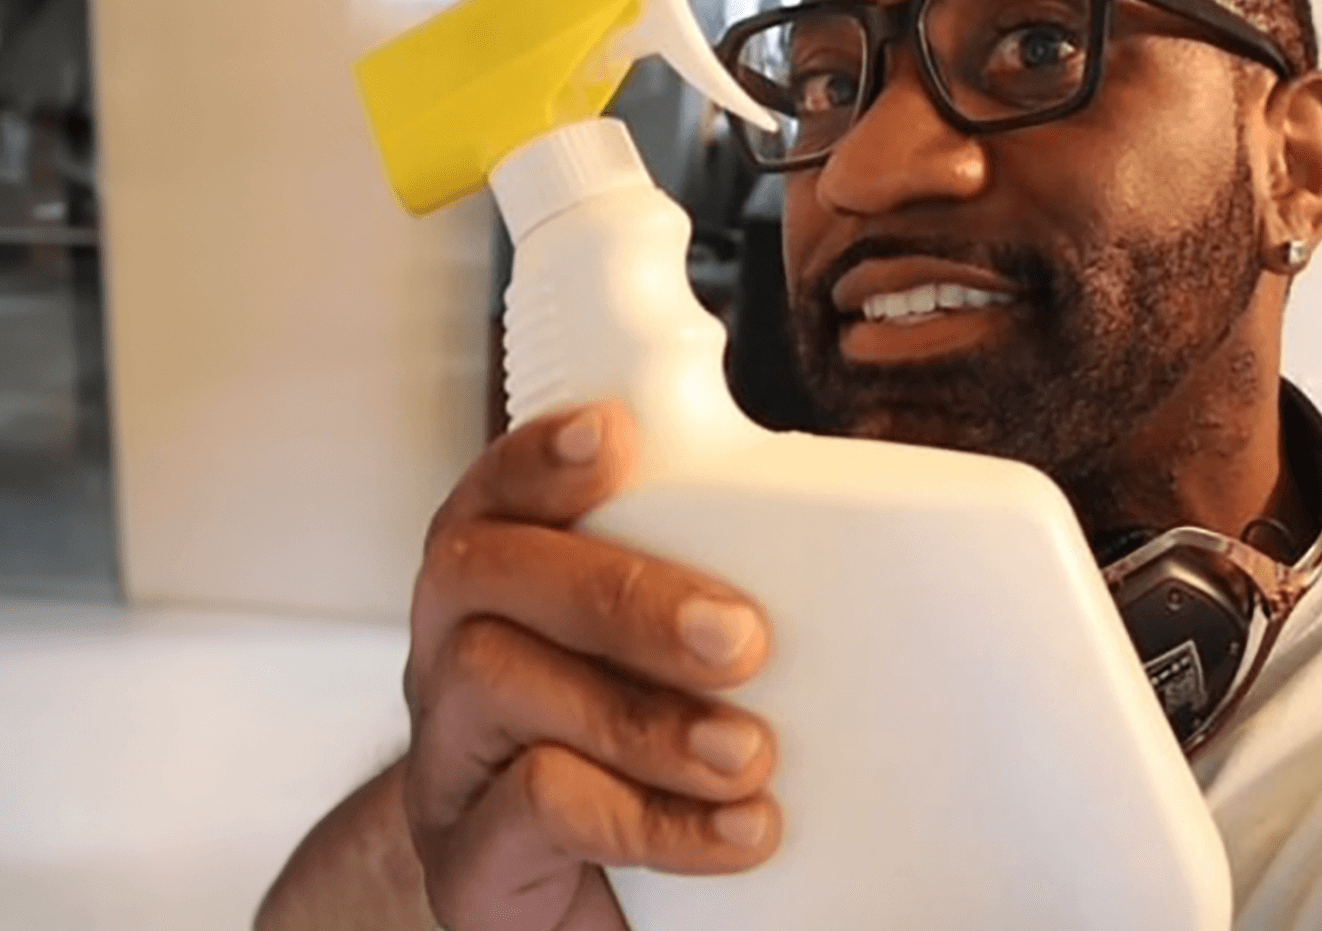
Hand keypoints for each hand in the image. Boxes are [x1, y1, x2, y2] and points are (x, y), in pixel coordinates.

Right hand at [404, 402, 779, 930]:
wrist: (576, 910)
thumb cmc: (636, 761)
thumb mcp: (666, 666)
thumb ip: (718, 600)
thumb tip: (871, 548)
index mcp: (504, 588)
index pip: (496, 494)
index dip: (539, 458)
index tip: (616, 438)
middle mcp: (453, 653)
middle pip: (485, 574)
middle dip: (621, 594)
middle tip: (740, 640)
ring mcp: (450, 756)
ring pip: (497, 682)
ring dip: (639, 714)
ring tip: (747, 754)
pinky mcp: (468, 859)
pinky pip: (531, 810)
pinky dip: (644, 817)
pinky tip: (731, 831)